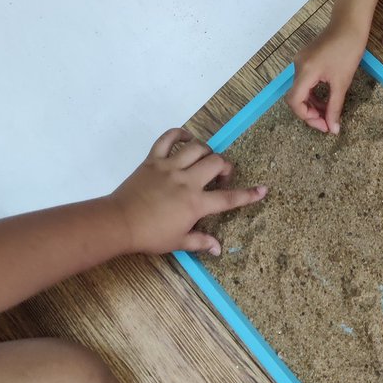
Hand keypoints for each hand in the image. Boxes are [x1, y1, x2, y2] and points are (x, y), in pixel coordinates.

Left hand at [109, 129, 266, 255]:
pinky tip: (186, 138)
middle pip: (216, 163)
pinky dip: (179, 134)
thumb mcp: (178, 242)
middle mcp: (186, 181)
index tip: (263, 189)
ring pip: (197, 147)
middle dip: (225, 167)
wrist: (120, 223)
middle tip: (221, 177)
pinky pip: (168, 138)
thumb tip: (218, 248)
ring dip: (206, 151)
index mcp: (195, 203)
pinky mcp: (153, 159)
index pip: (228, 198)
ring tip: (205, 160)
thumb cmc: (150, 235)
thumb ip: (200, 242)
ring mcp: (169, 167)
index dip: (248, 195)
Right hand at [287, 22, 367, 134]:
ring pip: (301, 90)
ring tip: (328, 113)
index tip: (324, 126)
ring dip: (312, 104)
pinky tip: (326, 98)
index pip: (294, 101)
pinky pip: (305, 81)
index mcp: (305, 71)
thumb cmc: (348, 50)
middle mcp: (298, 66)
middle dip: (310, 113)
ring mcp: (301, 61)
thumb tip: (333, 129)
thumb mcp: (342, 82)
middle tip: (327, 123)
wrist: (350, 23)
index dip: (307, 117)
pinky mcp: (306, 58)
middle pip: (296, 97)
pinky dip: (314, 93)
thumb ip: (335, 107)